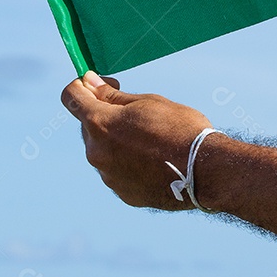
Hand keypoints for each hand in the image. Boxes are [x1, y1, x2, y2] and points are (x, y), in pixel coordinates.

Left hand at [61, 72, 211, 209]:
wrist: (206, 170)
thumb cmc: (180, 128)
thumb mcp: (147, 102)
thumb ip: (111, 96)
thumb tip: (88, 82)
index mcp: (99, 124)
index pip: (70, 97)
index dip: (82, 85)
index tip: (102, 84)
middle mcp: (96, 152)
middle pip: (87, 125)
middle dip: (104, 115)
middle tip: (135, 112)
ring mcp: (108, 176)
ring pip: (102, 150)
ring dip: (116, 140)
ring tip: (150, 139)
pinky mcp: (122, 193)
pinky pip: (116, 171)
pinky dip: (127, 162)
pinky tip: (153, 160)